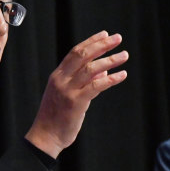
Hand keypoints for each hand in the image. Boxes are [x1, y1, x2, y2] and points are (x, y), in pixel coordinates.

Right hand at [25, 31, 127, 157]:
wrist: (45, 136)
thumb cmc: (57, 117)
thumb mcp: (68, 95)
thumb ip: (84, 81)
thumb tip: (104, 69)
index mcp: (58, 75)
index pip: (75, 52)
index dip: (91, 41)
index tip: (105, 34)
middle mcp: (61, 79)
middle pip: (83, 55)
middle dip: (102, 45)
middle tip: (118, 38)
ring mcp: (67, 90)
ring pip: (91, 69)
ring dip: (110, 60)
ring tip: (124, 55)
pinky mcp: (75, 102)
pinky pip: (96, 86)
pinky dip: (111, 79)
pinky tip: (122, 74)